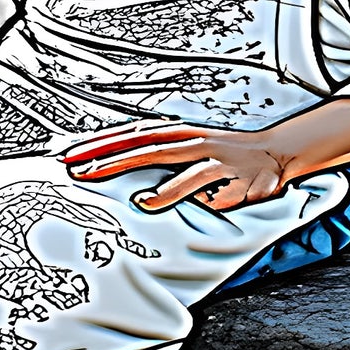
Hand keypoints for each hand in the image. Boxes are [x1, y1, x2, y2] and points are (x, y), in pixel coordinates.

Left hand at [60, 121, 289, 212]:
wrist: (277, 151)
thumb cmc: (224, 152)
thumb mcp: (187, 146)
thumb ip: (156, 151)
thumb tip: (117, 162)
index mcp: (178, 133)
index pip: (132, 134)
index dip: (102, 142)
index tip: (72, 154)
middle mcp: (195, 142)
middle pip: (149, 149)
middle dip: (115, 160)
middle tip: (84, 171)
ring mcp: (219, 161)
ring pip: (189, 173)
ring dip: (168, 189)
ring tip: (143, 203)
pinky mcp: (242, 181)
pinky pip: (222, 195)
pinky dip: (214, 203)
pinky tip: (206, 215)